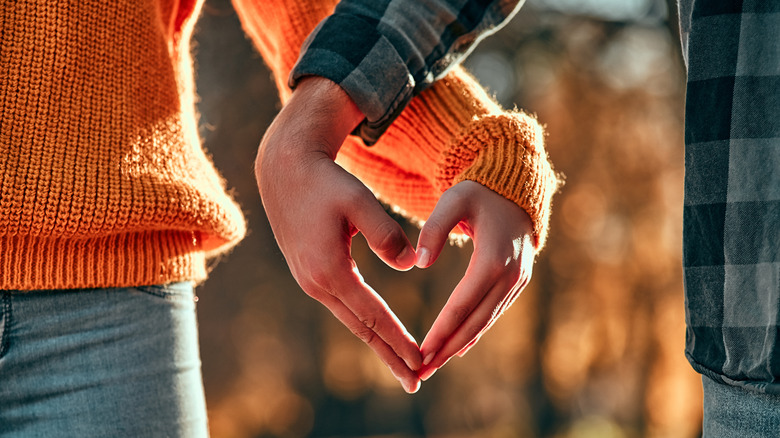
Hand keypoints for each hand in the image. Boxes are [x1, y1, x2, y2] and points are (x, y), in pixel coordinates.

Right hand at [255, 77, 421, 392]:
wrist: (285, 170)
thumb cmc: (326, 182)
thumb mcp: (359, 201)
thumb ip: (386, 234)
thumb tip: (410, 264)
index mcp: (330, 269)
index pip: (372, 314)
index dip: (398, 339)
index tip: (421, 360)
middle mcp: (316, 283)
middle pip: (360, 329)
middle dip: (389, 356)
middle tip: (415, 382)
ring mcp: (310, 280)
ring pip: (351, 320)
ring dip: (377, 344)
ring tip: (401, 365)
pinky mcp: (310, 274)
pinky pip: (343, 306)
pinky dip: (364, 323)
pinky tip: (377, 333)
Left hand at [415, 180, 534, 380]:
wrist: (515, 189)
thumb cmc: (479, 192)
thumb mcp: (453, 199)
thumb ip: (433, 229)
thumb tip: (419, 263)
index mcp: (493, 258)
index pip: (463, 303)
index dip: (442, 330)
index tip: (421, 351)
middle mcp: (510, 275)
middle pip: (475, 322)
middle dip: (447, 349)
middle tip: (421, 372)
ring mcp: (518, 281)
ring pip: (485, 321)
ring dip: (459, 346)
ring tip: (432, 366)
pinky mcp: (518, 283)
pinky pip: (493, 313)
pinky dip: (475, 332)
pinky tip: (457, 348)